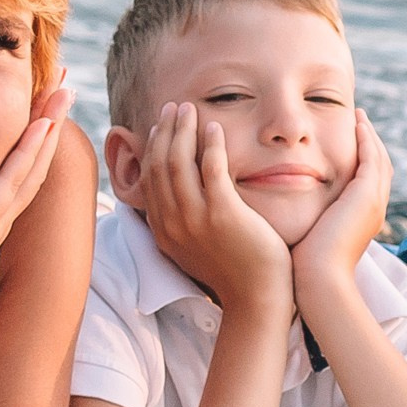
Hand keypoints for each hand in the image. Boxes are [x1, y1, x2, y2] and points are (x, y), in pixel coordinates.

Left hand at [0, 82, 75, 346]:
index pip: (7, 164)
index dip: (24, 129)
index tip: (35, 91)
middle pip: (29, 159)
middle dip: (48, 117)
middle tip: (65, 77)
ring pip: (29, 165)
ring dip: (49, 126)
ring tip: (64, 88)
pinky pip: (11, 186)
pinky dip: (30, 156)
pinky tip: (42, 127)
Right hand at [139, 102, 291, 316]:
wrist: (257, 298)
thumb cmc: (234, 272)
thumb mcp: (196, 248)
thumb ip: (185, 221)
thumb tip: (183, 198)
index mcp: (163, 231)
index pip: (149, 178)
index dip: (153, 147)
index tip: (162, 127)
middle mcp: (172, 223)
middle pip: (159, 164)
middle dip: (165, 131)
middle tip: (174, 108)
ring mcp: (195, 219)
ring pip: (179, 161)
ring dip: (183, 129)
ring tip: (190, 109)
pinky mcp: (223, 214)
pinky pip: (212, 168)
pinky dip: (211, 143)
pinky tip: (216, 127)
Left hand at [293, 110, 390, 291]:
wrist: (319, 280)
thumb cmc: (306, 267)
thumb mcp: (309, 239)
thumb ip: (307, 223)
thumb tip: (290, 217)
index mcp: (362, 219)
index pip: (369, 181)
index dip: (363, 159)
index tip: (351, 141)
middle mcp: (373, 209)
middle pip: (380, 167)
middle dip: (371, 143)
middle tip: (360, 120)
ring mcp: (373, 202)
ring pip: (379, 159)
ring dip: (370, 135)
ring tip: (360, 116)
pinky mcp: (366, 195)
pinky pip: (371, 158)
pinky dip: (367, 139)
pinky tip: (357, 123)